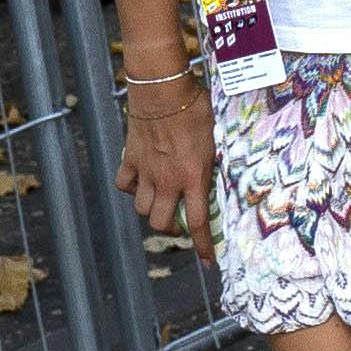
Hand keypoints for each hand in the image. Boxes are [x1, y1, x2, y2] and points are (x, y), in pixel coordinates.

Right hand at [116, 77, 213, 243]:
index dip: (203, 245)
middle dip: (171, 230)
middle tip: (179, 224)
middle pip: (161, 222)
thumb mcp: (218, 136)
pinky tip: (140, 181)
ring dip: (150, 210)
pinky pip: (123, 184)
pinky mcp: (130, 159)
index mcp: (194, 177)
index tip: (208, 260)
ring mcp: (146, 171)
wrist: (163, 90)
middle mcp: (168, 180)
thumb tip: (227, 172)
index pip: (199, 222)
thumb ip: (217, 160)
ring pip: (140, 208)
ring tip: (161, 203)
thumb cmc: (197, 108)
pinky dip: (130, 187)